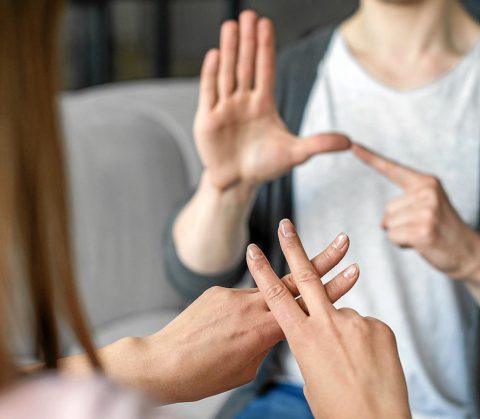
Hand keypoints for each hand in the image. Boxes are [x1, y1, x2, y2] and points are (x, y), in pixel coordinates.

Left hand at [141, 231, 358, 402]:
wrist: (164, 363)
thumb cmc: (205, 375)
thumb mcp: (247, 367)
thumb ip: (265, 342)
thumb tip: (272, 328)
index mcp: (264, 329)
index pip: (307, 305)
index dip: (333, 288)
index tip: (352, 273)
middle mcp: (252, 306)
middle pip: (295, 281)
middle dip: (322, 260)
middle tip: (342, 241)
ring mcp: (233, 295)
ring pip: (266, 288)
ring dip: (275, 290)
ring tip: (268, 308)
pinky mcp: (217, 291)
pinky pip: (240, 296)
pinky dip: (242, 308)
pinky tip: (227, 325)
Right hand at [194, 10, 349, 191]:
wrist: (236, 182)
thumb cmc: (264, 166)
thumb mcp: (294, 154)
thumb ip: (318, 144)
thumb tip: (349, 141)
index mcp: (264, 104)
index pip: (265, 70)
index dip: (266, 47)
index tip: (266, 23)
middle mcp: (244, 101)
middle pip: (246, 65)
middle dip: (248, 40)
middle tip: (248, 15)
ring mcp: (225, 108)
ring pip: (227, 73)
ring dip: (229, 49)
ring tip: (231, 25)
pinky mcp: (207, 118)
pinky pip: (209, 91)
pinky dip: (211, 73)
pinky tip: (215, 54)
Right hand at [247, 219, 411, 418]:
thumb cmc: (336, 409)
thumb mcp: (310, 376)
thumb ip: (309, 345)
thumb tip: (315, 332)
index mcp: (302, 338)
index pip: (275, 295)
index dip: (262, 271)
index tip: (254, 250)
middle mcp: (326, 324)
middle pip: (305, 276)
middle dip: (293, 247)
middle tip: (286, 225)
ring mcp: (355, 323)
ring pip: (340, 312)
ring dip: (341, 331)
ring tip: (350, 362)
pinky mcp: (379, 327)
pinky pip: (364, 326)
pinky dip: (361, 341)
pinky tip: (366, 363)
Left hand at [352, 143, 479, 281]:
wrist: (468, 252)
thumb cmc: (441, 229)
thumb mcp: (426, 206)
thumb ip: (402, 204)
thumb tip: (383, 222)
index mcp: (426, 182)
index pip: (392, 168)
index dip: (370, 158)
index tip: (352, 145)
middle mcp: (427, 192)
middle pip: (387, 209)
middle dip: (399, 222)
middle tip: (423, 227)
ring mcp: (426, 211)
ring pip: (388, 224)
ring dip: (401, 234)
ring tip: (423, 234)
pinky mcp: (422, 230)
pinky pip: (393, 236)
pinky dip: (402, 244)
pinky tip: (421, 243)